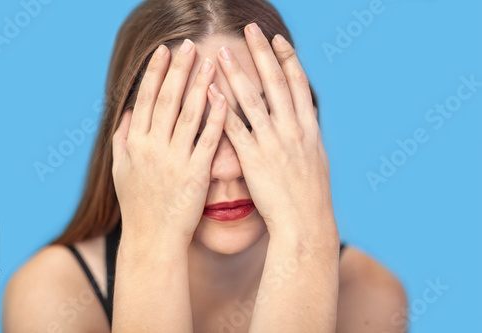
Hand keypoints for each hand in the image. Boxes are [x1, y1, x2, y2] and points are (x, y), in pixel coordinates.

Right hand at [112, 39, 227, 244]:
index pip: (145, 99)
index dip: (155, 73)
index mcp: (135, 144)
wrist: (151, 240)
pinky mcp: (195, 174)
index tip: (164, 52)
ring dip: (199, 86)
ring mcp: (174, 160)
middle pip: (167, 100)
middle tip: (189, 45)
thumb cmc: (137, 206)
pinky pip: (208, 141)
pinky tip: (224, 98)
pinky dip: (216, 118)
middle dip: (178, 70)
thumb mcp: (120, 171)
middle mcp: (153, 148)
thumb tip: (129, 112)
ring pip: (188, 115)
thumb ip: (122, 139)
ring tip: (210, 62)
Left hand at [210, 23, 336, 239]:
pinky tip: (210, 92)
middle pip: (276, 83)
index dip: (288, 60)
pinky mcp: (254, 159)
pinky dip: (222, 108)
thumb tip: (302, 123)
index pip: (298, 85)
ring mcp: (273, 143)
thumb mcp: (315, 161)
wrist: (306, 223)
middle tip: (251, 29)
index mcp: (309, 128)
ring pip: (253, 100)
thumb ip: (306, 138)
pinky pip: (235, 128)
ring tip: (223, 52)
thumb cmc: (310, 197)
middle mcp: (293, 129)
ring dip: (238, 73)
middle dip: (263, 53)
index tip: (277, 40)